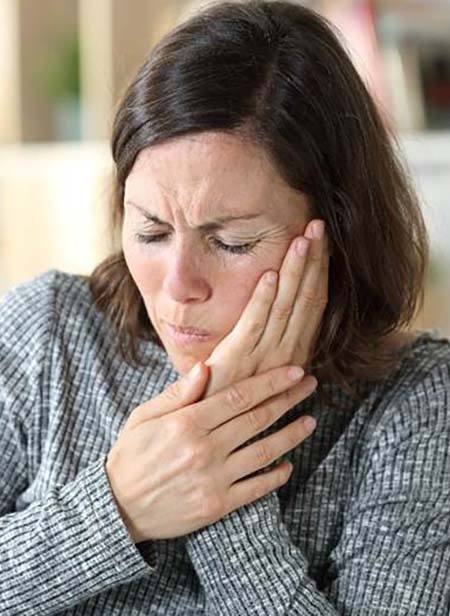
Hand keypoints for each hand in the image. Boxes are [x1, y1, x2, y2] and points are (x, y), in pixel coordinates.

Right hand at [106, 362, 316, 542]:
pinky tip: (288, 465)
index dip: (271, 382)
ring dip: (291, 435)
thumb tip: (206, 366)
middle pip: (257, 419)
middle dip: (288, 399)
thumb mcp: (144, 417)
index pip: (239, 396)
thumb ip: (178, 393)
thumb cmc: (131, 456)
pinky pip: (255, 489)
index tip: (294, 370)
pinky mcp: (217, 506)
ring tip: (310, 421)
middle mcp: (204, 449)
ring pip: (263, 452)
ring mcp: (213, 479)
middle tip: (310, 386)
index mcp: (186, 423)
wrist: (118, 508)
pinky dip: (275, 476)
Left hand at [203, 219, 329, 397]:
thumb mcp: (264, 371)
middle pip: (305, 299)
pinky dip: (262, 298)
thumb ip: (279, 353)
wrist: (209, 428)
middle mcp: (286, 353)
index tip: (323, 242)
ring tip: (303, 239)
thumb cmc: (233, 394)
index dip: (319, 272)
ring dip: (295, 272)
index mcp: (294, 353)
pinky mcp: (236, 359)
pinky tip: (270, 273)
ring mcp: (262, 356)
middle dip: (313, 262)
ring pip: (284, 306)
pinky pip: (253, 323)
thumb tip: (302, 355)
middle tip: (318, 226)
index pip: (313, 305)